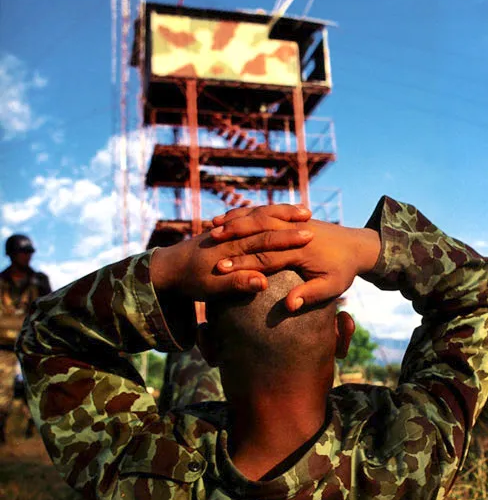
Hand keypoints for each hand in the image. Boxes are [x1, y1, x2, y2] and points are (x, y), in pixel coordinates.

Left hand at [151, 205, 313, 299]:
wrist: (164, 269)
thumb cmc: (188, 282)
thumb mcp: (210, 289)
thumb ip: (236, 285)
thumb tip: (261, 283)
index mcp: (231, 248)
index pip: (265, 241)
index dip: (287, 238)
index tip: (308, 237)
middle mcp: (231, 234)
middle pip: (264, 221)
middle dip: (287, 218)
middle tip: (310, 215)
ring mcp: (227, 229)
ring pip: (258, 214)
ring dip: (278, 211)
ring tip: (302, 210)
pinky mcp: (225, 230)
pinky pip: (248, 217)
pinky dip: (265, 213)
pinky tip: (280, 214)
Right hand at [211, 216, 380, 310]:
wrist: (358, 245)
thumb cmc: (344, 269)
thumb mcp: (332, 286)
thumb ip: (310, 294)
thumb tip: (289, 306)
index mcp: (302, 250)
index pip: (266, 257)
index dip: (243, 263)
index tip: (220, 269)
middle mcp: (294, 230)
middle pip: (258, 230)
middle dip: (233, 236)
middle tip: (210, 243)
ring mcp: (292, 220)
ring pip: (258, 216)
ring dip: (235, 221)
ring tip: (213, 228)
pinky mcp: (291, 217)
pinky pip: (264, 211)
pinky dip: (244, 213)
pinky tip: (227, 217)